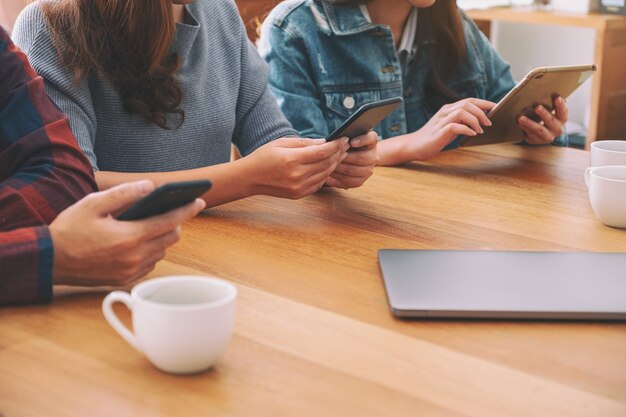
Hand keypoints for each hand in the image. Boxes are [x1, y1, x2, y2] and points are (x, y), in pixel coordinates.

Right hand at [50, 180, 205, 285]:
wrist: (49, 261)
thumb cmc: (70, 229)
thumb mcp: (93, 203)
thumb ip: (124, 193)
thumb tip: (150, 186)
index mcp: (130, 237)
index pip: (170, 221)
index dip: (187, 209)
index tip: (199, 200)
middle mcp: (135, 257)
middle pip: (171, 238)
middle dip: (173, 223)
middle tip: (166, 211)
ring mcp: (131, 271)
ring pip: (162, 251)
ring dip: (161, 238)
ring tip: (148, 224)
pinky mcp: (125, 279)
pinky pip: (150, 264)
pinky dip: (150, 251)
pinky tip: (136, 242)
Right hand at [245, 137, 347, 198]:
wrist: (250, 178)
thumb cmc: (264, 157)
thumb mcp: (281, 143)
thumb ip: (304, 143)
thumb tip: (324, 142)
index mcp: (292, 160)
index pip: (322, 152)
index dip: (335, 145)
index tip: (343, 138)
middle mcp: (297, 175)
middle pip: (326, 163)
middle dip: (338, 153)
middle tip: (345, 145)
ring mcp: (298, 187)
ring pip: (325, 175)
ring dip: (334, 164)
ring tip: (340, 155)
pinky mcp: (298, 194)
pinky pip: (319, 184)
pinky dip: (325, 175)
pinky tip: (328, 167)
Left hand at [326, 131, 378, 188]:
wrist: (352, 157)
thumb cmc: (346, 144)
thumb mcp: (347, 137)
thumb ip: (345, 136)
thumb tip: (336, 140)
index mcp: (371, 141)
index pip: (372, 138)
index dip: (362, 140)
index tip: (352, 142)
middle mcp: (373, 156)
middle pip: (361, 158)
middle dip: (344, 157)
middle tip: (331, 156)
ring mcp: (369, 169)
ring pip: (353, 170)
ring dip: (339, 168)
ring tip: (327, 165)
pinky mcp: (362, 180)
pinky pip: (350, 182)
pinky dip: (338, 179)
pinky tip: (329, 176)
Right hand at [403, 98, 494, 161]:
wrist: (413, 146)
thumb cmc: (433, 138)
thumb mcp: (448, 127)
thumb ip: (460, 122)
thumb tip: (479, 122)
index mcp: (447, 109)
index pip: (469, 101)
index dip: (484, 103)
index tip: (496, 107)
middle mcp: (445, 112)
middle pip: (467, 104)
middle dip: (481, 112)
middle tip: (489, 123)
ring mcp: (441, 121)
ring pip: (462, 112)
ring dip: (474, 120)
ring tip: (480, 130)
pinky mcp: (439, 132)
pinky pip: (455, 126)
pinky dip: (466, 129)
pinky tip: (471, 135)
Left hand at [517, 96, 567, 144]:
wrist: (542, 134)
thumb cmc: (546, 116)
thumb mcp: (551, 110)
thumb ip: (550, 103)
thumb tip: (546, 91)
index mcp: (562, 119)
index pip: (563, 112)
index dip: (561, 105)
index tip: (557, 98)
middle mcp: (557, 129)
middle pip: (551, 121)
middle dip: (544, 114)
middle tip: (537, 107)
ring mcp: (546, 136)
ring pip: (538, 130)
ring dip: (529, 123)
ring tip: (521, 118)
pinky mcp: (535, 140)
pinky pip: (529, 134)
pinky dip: (523, 128)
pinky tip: (518, 122)